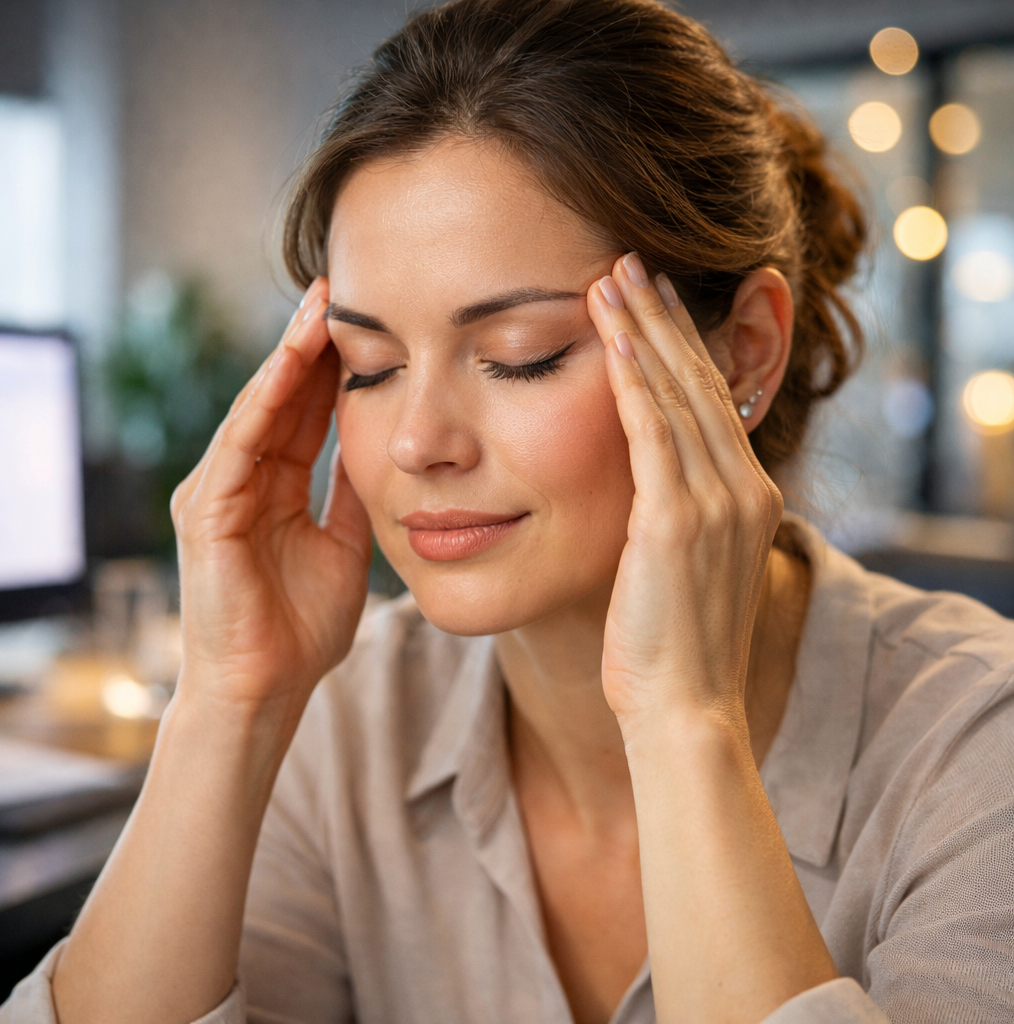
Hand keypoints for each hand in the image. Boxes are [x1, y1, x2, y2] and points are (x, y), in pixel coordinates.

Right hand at [170, 278, 371, 720]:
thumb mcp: (343, 546)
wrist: (267, 689)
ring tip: (318, 307)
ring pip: (257, 409)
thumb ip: (351, 496)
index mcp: (273, 489)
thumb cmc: (301, 628)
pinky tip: (291, 364)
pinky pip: (241, 444)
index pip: (303, 414)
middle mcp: (240, 481)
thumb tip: (381, 449)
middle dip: (308, 346)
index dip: (330, 369)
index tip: (364, 323)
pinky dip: (265, 402)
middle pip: (278, 399)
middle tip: (337, 288)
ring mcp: (218, 493)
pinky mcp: (207, 512)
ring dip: (288, 357)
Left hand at [586, 255, 782, 735]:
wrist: (684, 709)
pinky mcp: (675, 519)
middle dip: (661, 318)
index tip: (650, 302)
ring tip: (611, 276)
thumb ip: (677, 517)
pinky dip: (629, 378)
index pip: (710, 402)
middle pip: (698, 382)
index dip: (679, 345)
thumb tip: (647, 487)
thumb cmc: (673, 648)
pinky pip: (650, 431)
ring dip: (641, 330)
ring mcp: (714, 502)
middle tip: (629, 262)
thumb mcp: (686, 569)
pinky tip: (606, 335)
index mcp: (747, 499)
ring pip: (676, 393)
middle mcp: (742, 489)